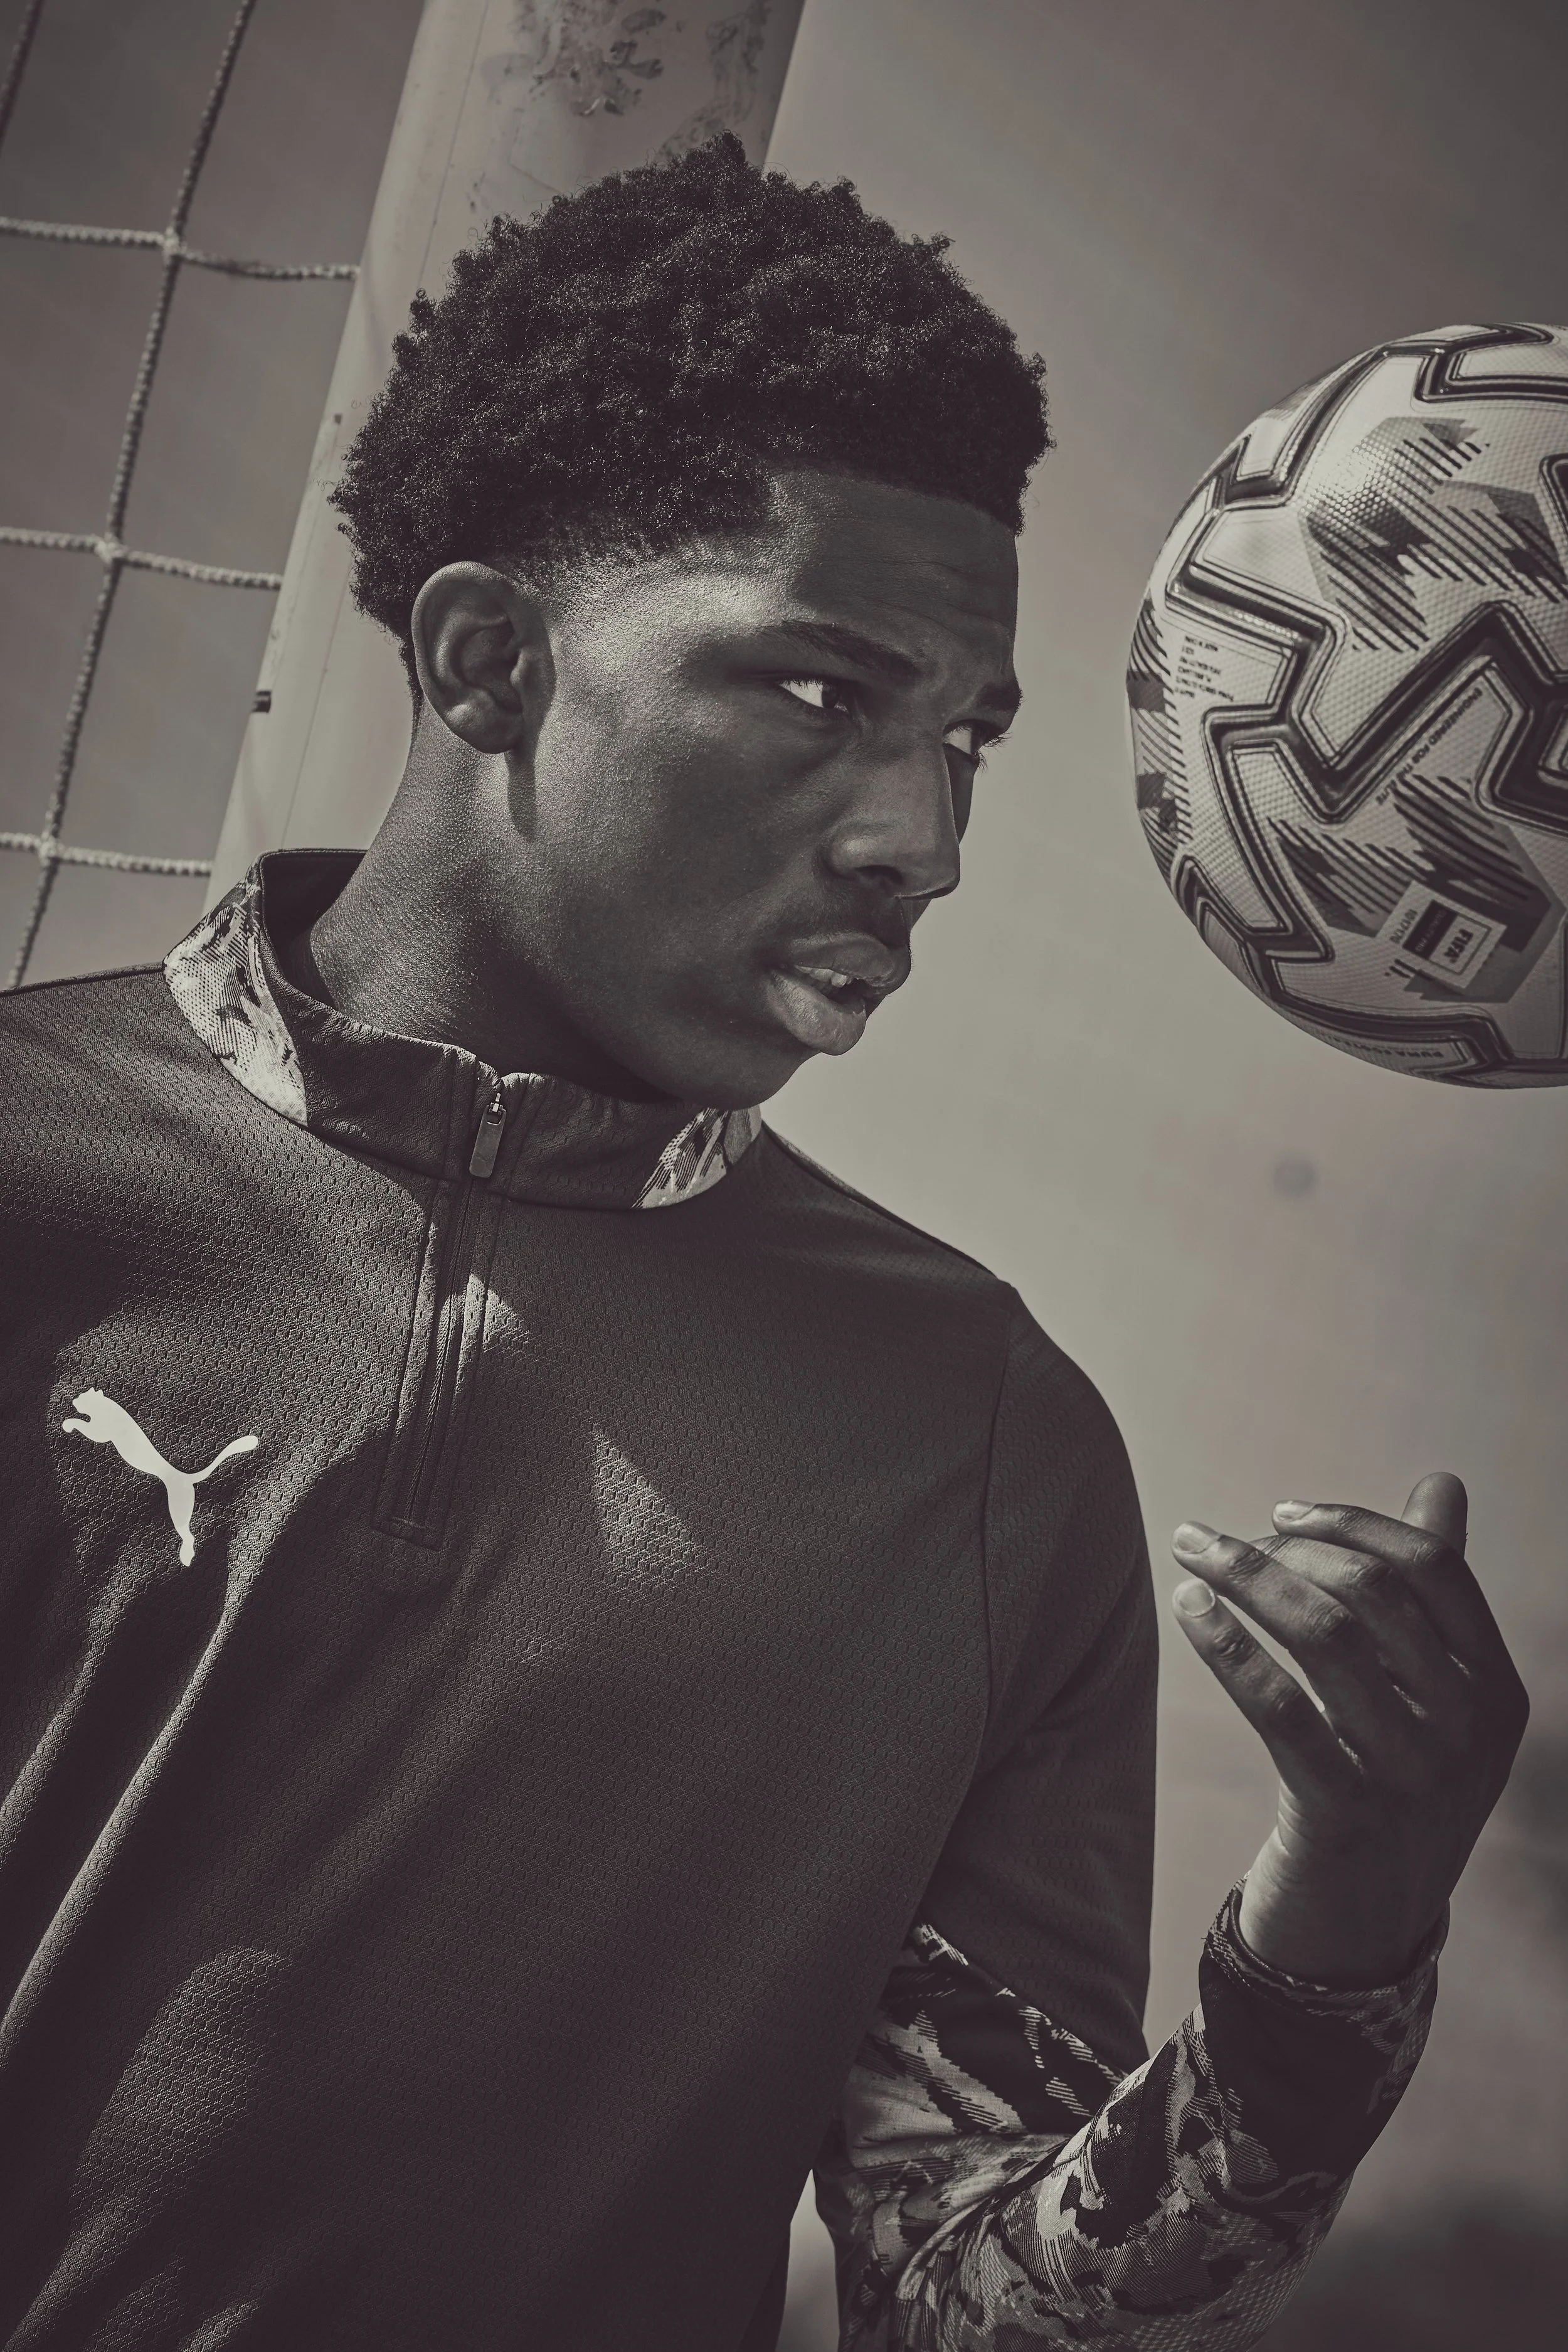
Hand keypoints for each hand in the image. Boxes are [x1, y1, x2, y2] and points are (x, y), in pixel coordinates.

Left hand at [1170, 1474, 1527, 1986]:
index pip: (1434, 1567)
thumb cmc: (1390, 1787)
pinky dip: (1229, 1646)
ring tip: (1190, 1556)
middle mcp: (1468, 1729)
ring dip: (1245, 1579)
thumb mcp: (1434, 1698)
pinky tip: (1189, 1610)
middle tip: (1212, 1541)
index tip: (1281, 1514)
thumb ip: (1436, 1592)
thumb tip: (1444, 1483)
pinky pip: (1280, 1708)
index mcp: (1495, 1689)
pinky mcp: (1345, 1816)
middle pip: (1373, 1592)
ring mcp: (1412, 1775)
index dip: (1353, 1525)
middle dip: (1282, 1549)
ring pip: (1325, 1637)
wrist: (1363, 1935)